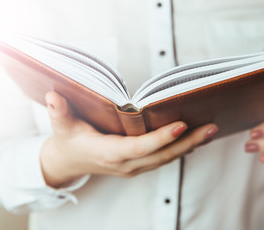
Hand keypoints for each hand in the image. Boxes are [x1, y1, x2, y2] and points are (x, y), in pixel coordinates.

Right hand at [40, 91, 218, 187]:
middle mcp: (125, 164)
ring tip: (211, 130)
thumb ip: (58, 113)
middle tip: (211, 127)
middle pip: (161, 156)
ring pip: (166, 159)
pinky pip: (163, 158)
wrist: (69, 162)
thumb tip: (52, 95)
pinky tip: (196, 137)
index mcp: (108, 154)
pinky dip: (181, 148)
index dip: (160, 139)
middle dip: (188, 142)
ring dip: (190, 145)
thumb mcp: (61, 127)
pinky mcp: (138, 165)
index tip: (181, 125)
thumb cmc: (68, 141)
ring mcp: (133, 167)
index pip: (138, 148)